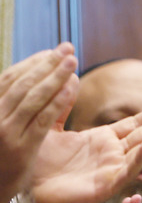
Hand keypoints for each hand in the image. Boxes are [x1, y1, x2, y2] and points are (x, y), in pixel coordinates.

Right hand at [0, 43, 78, 202]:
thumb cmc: (0, 155)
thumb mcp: (4, 125)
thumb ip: (22, 104)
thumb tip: (53, 79)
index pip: (10, 78)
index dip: (33, 62)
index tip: (52, 51)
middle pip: (23, 83)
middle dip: (47, 63)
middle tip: (67, 48)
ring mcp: (5, 132)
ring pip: (32, 97)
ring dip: (55, 76)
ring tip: (72, 61)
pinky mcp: (20, 148)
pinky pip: (42, 119)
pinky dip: (58, 100)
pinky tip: (72, 87)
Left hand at [29, 97, 141, 202]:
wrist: (23, 188)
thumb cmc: (36, 161)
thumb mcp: (50, 126)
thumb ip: (63, 103)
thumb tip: (70, 76)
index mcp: (103, 140)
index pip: (135, 124)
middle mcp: (112, 154)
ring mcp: (111, 170)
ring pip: (141, 150)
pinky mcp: (106, 185)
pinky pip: (128, 170)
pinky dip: (140, 157)